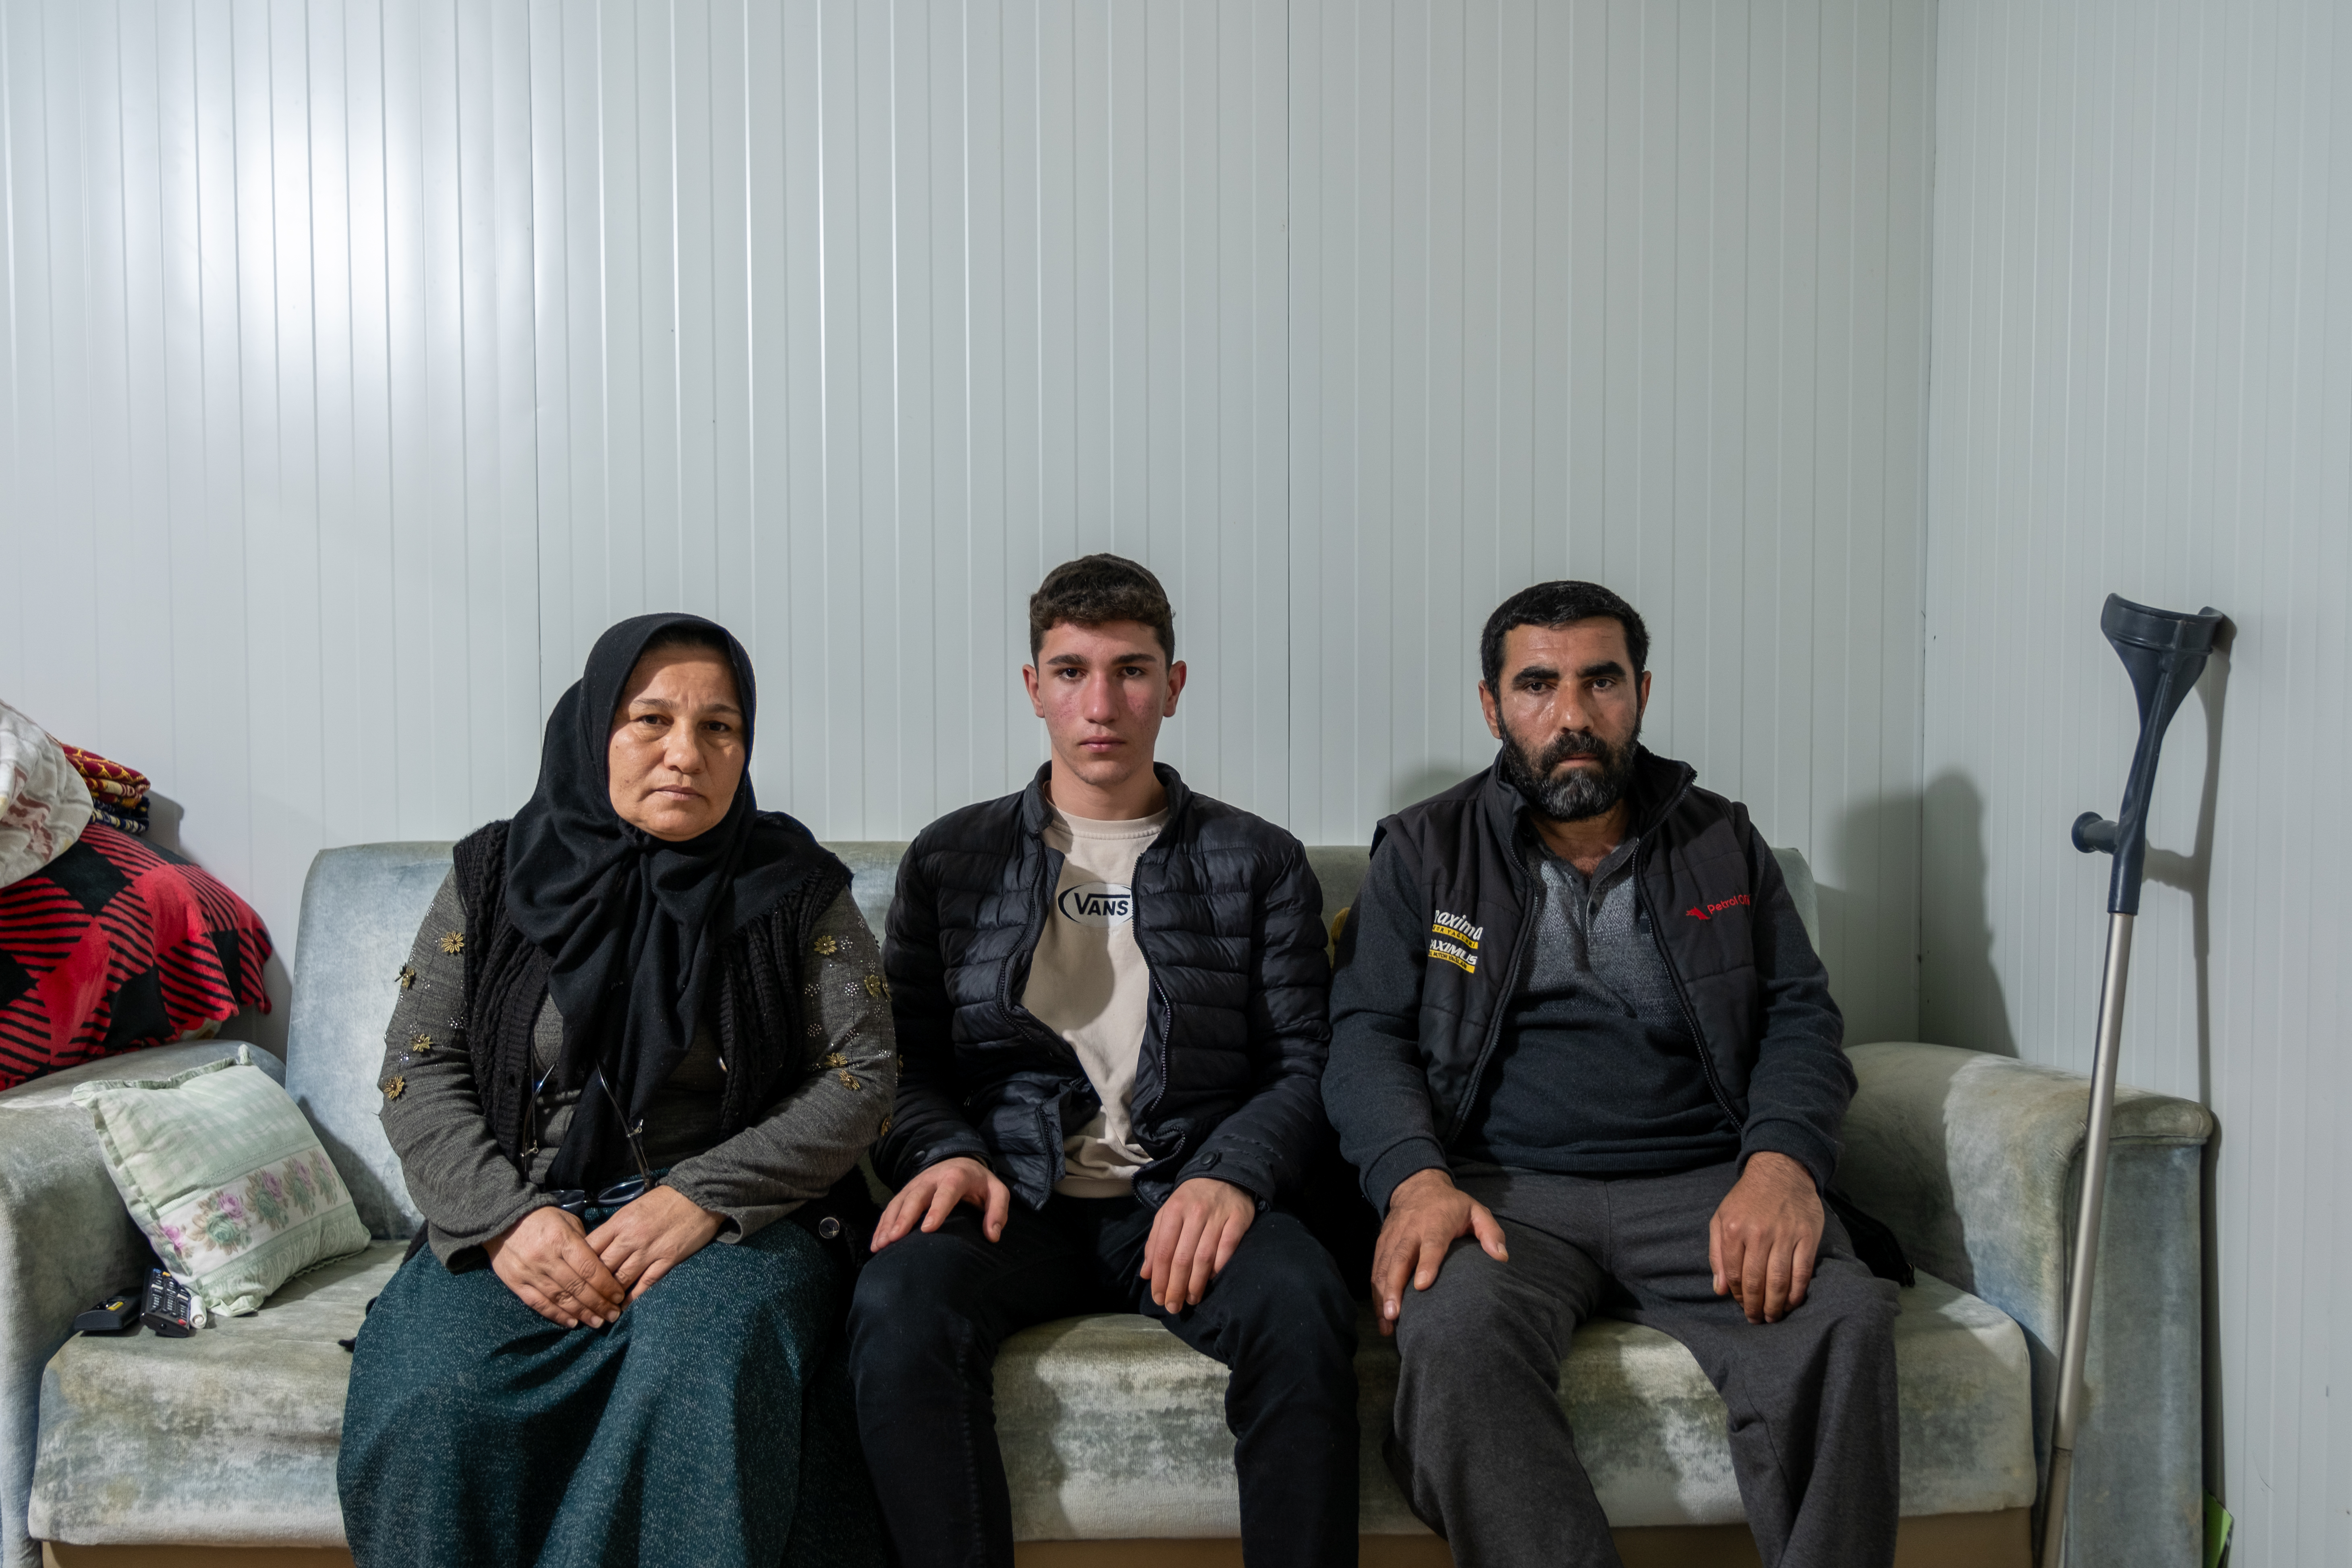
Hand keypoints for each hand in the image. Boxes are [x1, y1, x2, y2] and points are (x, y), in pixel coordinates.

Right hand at [484, 1206, 628, 1328]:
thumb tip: (601, 1268)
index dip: (606, 1286)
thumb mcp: (568, 1222)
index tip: (618, 1297)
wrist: (503, 1218)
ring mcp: (529, 1272)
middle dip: (598, 1304)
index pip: (589, 1269)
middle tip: (613, 1315)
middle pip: (577, 1287)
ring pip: (560, 1298)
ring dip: (581, 1313)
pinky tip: (572, 1322)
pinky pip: (538, 1303)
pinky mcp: (516, 1282)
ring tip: (597, 1322)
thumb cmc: (543, 1219)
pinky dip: (556, 1315)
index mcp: (562, 1240)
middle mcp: (546, 1258)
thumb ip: (584, 1244)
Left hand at [587, 1184, 724, 1301]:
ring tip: (602, 1307)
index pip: (590, 1247)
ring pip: (621, 1279)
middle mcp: (631, 1238)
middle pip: (602, 1267)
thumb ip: (616, 1227)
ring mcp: (649, 1250)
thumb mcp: (634, 1207)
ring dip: (610, 1296)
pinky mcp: (667, 1259)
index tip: (573, 1276)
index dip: (578, 1264)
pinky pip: (646, 1283)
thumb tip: (599, 1246)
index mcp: (620, 1222)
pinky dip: (633, 1297)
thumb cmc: (665, 1199)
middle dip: (591, 1285)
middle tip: (584, 1299)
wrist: (698, 1195)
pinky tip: (624, 1307)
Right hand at [871, 1156, 1009, 1250]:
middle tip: (894, 1239)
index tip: (927, 1229)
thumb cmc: (980, 1183)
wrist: (961, 1162)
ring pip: (899, 1202)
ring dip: (888, 1224)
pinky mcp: (906, 1192)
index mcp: (956, 1177)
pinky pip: (891, 1208)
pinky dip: (882, 1224)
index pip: (946, 1192)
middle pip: (915, 1197)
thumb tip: (992, 1236)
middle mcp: (931, 1178)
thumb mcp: (997, 1192)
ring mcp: (915, 1184)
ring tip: (881, 1245)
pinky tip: (876, 1243)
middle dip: (904, 1218)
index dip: (936, 1210)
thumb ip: (998, 1211)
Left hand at [1139, 1178, 1256, 1311]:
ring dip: (1196, 1284)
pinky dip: (1219, 1267)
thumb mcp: (1167, 1214)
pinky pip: (1227, 1248)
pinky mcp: (1238, 1218)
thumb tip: (1146, 1274)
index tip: (1158, 1298)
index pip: (1163, 1251)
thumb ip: (1155, 1242)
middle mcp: (1195, 1213)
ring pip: (1204, 1257)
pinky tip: (1212, 1280)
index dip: (1160, 1279)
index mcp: (1173, 1210)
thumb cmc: (1191, 1200)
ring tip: (1192, 1299)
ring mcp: (1218, 1216)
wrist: (1224, 1174)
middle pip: (1182, 1258)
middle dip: (1176, 1287)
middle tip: (1174, 1306)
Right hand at [1373, 1168, 1508, 1336]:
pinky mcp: (1382, 1243)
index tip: (1423, 1286)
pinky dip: (1376, 1291)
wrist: (1417, 1186)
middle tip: (1395, 1313)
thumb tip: (1501, 1257)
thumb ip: (1490, 1232)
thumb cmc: (1452, 1205)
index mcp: (1436, 1221)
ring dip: (1383, 1293)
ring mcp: (1394, 1237)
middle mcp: (1411, 1230)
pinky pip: (1376, 1267)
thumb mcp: (1476, 1210)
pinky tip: (1381, 1315)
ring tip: (1387, 1321)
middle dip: (1395, 1286)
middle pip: (1400, 1257)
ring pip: (1385, 1265)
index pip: (1431, 1243)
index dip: (1426, 1263)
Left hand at [1709, 1151, 1824, 1323]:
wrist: (1780, 1171)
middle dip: (1755, 1307)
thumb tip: (1719, 1289)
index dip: (1737, 1295)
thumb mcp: (1721, 1218)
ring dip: (1775, 1305)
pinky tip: (1792, 1303)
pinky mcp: (1807, 1236)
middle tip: (1756, 1320)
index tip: (1740, 1305)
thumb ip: (1717, 1253)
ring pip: (1779, 1281)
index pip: (1734, 1274)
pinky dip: (1798, 1293)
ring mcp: (1785, 1235)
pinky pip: (1802, 1272)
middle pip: (1756, 1282)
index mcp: (1734, 1229)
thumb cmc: (1747, 1198)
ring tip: (1772, 1317)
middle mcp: (1759, 1233)